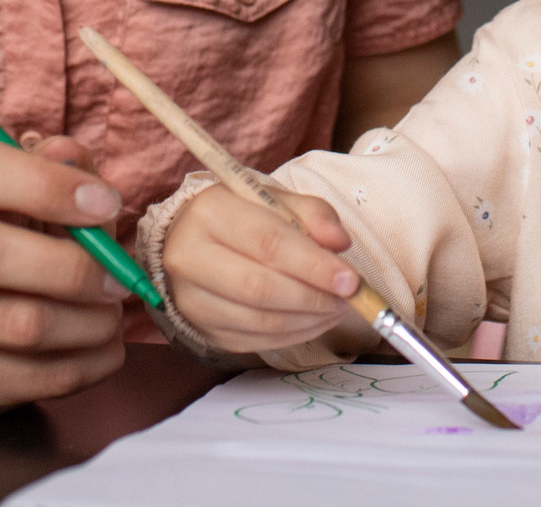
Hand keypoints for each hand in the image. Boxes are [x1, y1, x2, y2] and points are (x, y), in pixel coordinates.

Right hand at [0, 133, 130, 407]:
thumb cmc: (31, 238)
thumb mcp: (50, 196)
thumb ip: (68, 169)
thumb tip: (68, 155)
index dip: (47, 185)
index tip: (107, 205)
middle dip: (72, 269)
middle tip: (119, 280)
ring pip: (22, 324)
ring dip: (90, 323)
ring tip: (112, 315)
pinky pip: (37, 377)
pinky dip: (90, 363)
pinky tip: (102, 346)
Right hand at [158, 184, 361, 354]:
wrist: (190, 240)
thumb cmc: (240, 216)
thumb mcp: (275, 199)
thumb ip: (312, 214)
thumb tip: (340, 243)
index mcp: (209, 212)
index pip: (268, 242)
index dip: (314, 265)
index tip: (350, 280)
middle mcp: (189, 257)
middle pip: (261, 288)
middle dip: (314, 298)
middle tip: (348, 300)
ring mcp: (190, 299)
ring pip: (259, 321)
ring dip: (308, 320)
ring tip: (336, 310)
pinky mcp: (201, 328)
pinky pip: (254, 341)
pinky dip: (292, 336)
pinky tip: (314, 322)